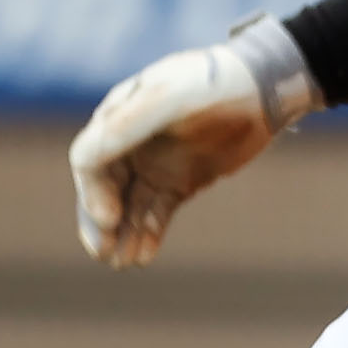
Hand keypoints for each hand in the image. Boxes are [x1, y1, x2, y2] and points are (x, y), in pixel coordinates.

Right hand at [71, 18, 315, 266]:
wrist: (263, 90)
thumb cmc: (213, 84)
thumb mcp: (168, 97)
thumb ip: (126, 124)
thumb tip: (84, 162)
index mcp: (117, 115)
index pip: (89, 160)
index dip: (92, 192)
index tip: (110, 218)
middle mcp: (130, 142)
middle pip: (102, 189)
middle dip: (102, 223)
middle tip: (105, 254)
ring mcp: (154, 164)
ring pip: (129, 207)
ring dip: (124, 235)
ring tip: (124, 263)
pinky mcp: (179, 182)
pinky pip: (156, 214)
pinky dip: (149, 234)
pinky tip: (145, 256)